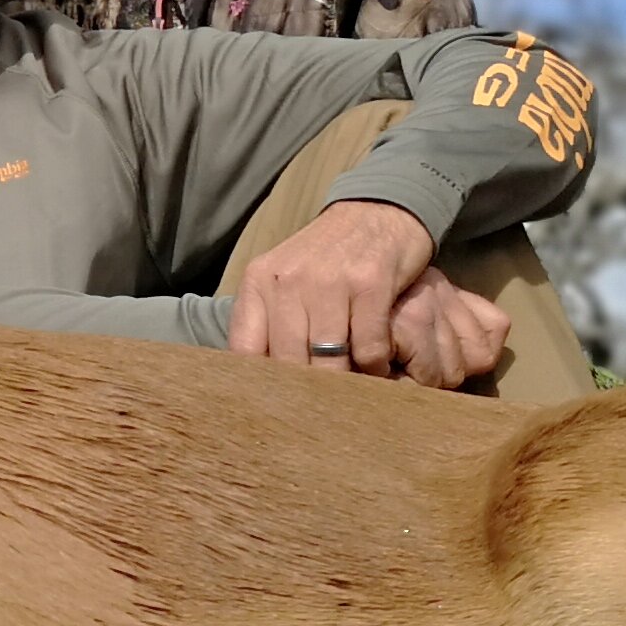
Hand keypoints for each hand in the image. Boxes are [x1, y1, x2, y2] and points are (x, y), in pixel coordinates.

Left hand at [229, 202, 509, 388]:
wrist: (378, 212)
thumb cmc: (330, 260)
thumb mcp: (288, 282)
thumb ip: (271, 325)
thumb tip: (258, 388)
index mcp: (260, 281)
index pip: (245, 351)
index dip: (260, 389)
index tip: (275, 413)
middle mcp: (288, 280)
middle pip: (289, 364)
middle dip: (309, 395)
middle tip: (324, 414)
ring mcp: (329, 280)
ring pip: (329, 361)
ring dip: (347, 386)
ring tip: (355, 394)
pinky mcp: (370, 282)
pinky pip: (369, 347)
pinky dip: (377, 366)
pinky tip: (380, 365)